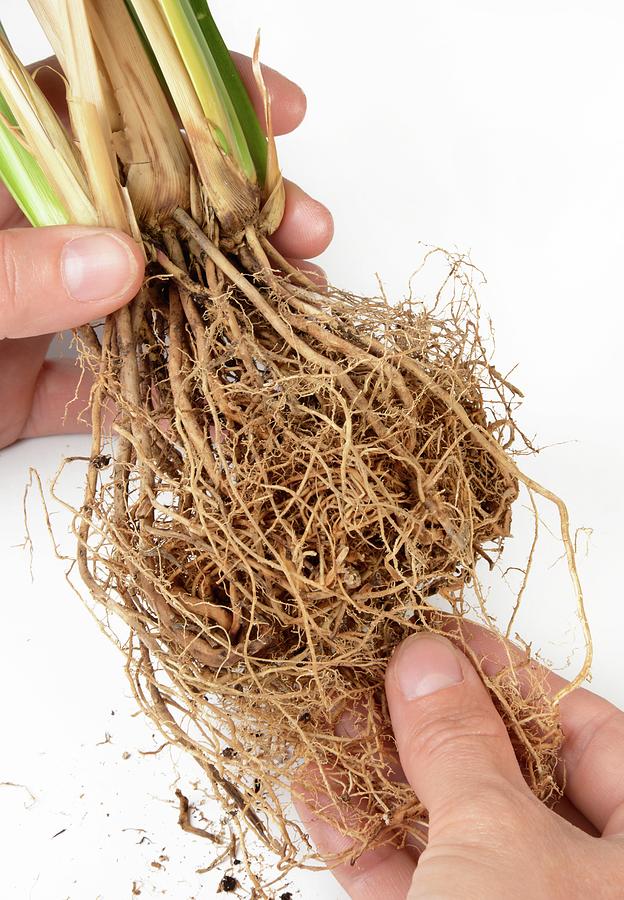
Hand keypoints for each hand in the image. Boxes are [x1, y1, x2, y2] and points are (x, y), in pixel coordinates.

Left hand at [0, 55, 332, 448]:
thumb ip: (4, 272)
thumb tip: (120, 263)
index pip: (99, 111)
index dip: (193, 102)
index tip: (275, 111)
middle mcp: (20, 235)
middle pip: (147, 207)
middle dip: (236, 216)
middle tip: (307, 231)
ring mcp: (33, 312)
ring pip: (144, 301)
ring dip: (221, 310)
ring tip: (292, 318)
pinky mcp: (31, 388)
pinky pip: (108, 390)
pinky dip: (160, 406)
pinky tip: (217, 413)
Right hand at [297, 633, 623, 898]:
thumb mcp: (497, 842)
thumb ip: (460, 746)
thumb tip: (426, 663)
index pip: (589, 735)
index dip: (513, 678)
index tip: (448, 637)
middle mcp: (589, 887)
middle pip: (511, 779)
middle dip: (433, 724)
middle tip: (382, 674)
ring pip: (453, 830)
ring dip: (384, 775)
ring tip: (335, 718)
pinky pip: (412, 882)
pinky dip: (362, 839)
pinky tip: (316, 790)